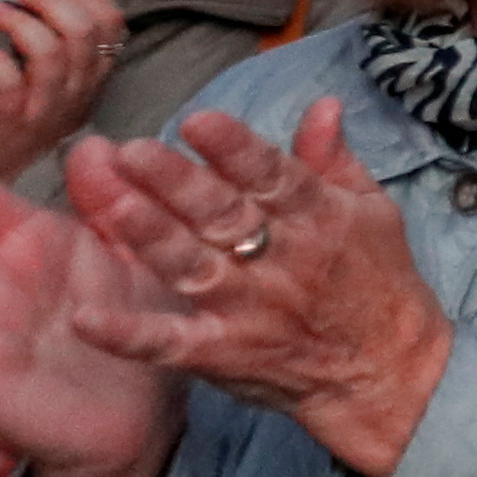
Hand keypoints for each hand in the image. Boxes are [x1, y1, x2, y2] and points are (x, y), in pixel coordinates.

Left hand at [0, 0, 132, 179]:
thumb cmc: (24, 117)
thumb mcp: (61, 83)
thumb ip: (65, 46)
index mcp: (95, 77)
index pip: (112, 23)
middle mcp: (79, 92)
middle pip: (80, 32)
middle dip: (47, 1)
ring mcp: (47, 110)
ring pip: (48, 52)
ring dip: (17, 22)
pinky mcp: (11, 123)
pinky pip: (8, 82)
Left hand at [64, 104, 455, 476]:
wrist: (390, 373)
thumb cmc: (380, 282)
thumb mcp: (372, 211)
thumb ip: (334, 160)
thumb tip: (323, 104)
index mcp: (319, 217)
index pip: (273, 174)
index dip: (236, 148)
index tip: (198, 120)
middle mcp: (281, 259)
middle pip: (223, 215)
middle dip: (178, 182)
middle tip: (134, 150)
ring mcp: (248, 309)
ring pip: (193, 267)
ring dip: (153, 238)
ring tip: (114, 206)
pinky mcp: (224, 353)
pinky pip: (170, 343)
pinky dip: (129, 335)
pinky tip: (86, 320)